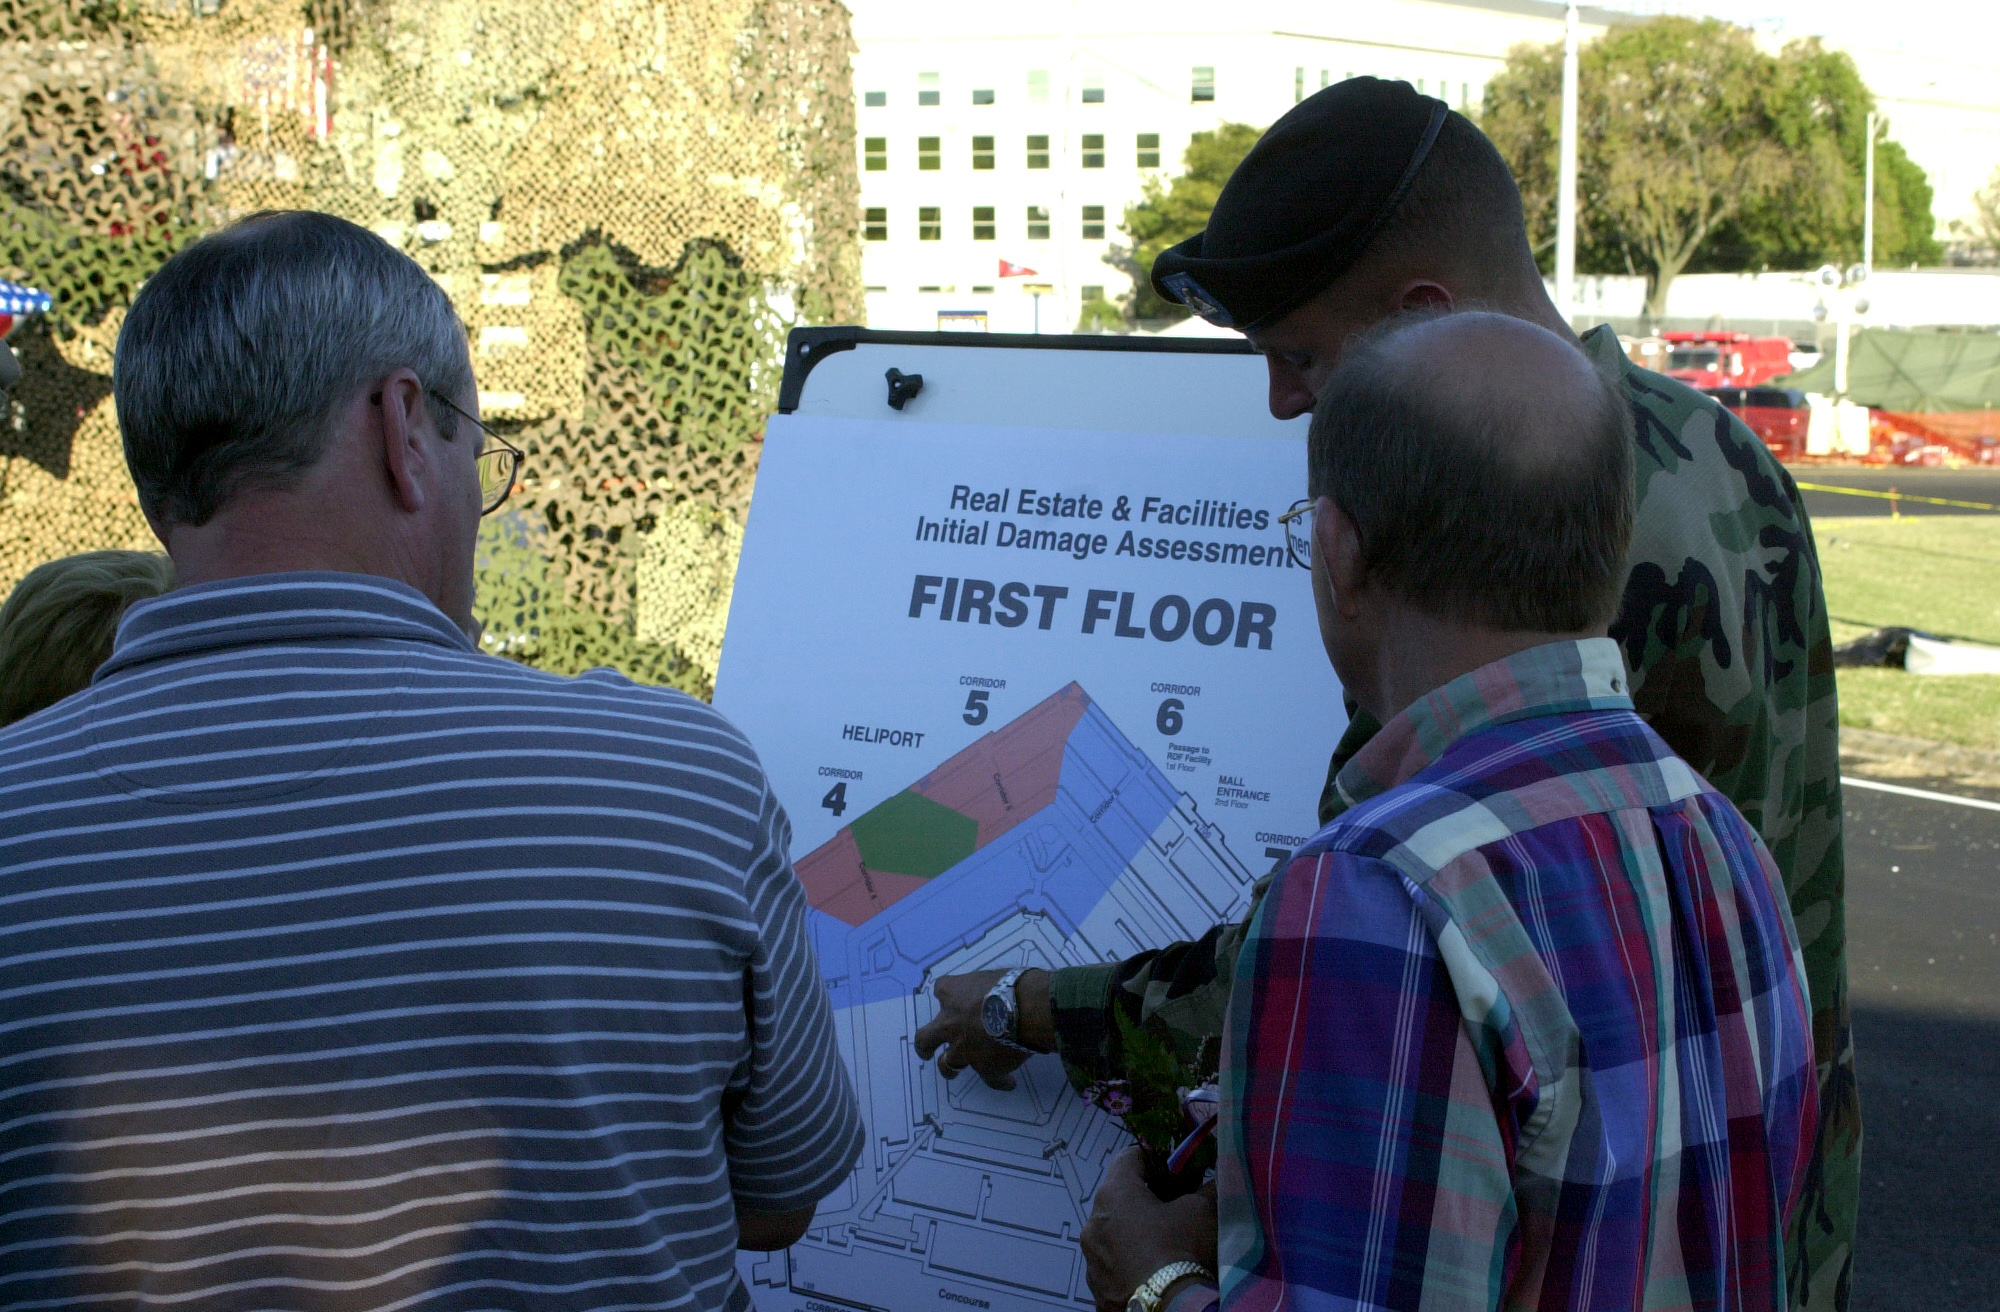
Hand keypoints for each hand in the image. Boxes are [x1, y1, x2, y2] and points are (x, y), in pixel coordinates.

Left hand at [912, 968, 1052, 1090]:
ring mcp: (964, 1049)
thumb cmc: (1012, 985)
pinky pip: (991, 1078)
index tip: (953, 997)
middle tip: (926, 1051)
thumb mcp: (993, 975)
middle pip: (925, 1039)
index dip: (948, 995)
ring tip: (955, 1071)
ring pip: (947, 1064)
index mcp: (952, 994)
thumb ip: (986, 987)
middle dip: (924, 1046)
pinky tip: (1009, 1083)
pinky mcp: (984, 1068)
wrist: (1026, 1011)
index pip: (941, 990)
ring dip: (951, 1067)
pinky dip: (1000, 1080)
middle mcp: (950, 1023)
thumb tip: (998, 991)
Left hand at [1081, 1146, 1216, 1311]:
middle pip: (1118, 1196)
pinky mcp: (1096, 1286)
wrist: (1171, 1308)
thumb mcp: (1203, 1211)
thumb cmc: (1182, 1250)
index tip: (1173, 1166)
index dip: (1153, 1157)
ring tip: (1163, 1242)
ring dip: (1133, 1230)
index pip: (1128, 1157)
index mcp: (1114, 1193)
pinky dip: (1128, 1260)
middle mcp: (1093, 1221)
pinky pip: (1112, 1262)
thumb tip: (1215, 1178)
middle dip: (1145, 1197)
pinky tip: (1151, 1268)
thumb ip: (1206, 1188)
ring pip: (1112, 1231)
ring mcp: (1091, 1257)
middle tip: (1174, 1205)